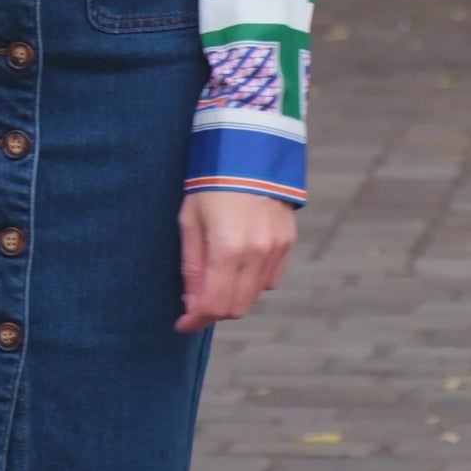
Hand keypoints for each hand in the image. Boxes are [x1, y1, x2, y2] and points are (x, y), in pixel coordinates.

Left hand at [174, 189, 295, 332]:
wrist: (247, 147)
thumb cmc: (210, 181)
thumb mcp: (189, 219)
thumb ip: (192, 265)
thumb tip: (192, 303)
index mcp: (228, 248)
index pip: (214, 304)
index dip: (195, 320)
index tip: (182, 323)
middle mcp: (257, 253)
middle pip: (237, 307)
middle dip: (214, 310)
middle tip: (196, 301)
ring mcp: (276, 248)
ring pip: (255, 294)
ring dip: (234, 295)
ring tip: (217, 276)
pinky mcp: (287, 240)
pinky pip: (272, 277)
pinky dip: (254, 280)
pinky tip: (240, 263)